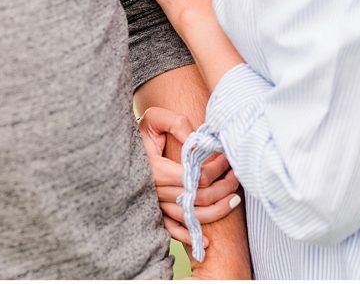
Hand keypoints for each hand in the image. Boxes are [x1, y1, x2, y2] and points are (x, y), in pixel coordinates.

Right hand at [138, 107, 241, 249]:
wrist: (121, 148)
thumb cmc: (144, 131)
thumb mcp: (156, 118)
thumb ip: (177, 123)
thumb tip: (196, 139)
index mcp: (155, 169)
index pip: (191, 177)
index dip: (214, 170)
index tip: (227, 158)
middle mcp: (154, 191)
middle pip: (195, 198)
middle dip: (221, 188)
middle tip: (237, 176)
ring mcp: (155, 204)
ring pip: (189, 216)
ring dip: (215, 211)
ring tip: (235, 199)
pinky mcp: (155, 212)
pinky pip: (171, 230)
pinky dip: (188, 236)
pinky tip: (207, 240)